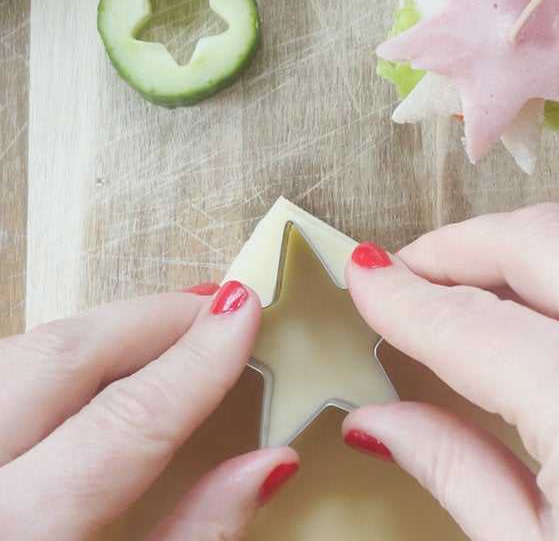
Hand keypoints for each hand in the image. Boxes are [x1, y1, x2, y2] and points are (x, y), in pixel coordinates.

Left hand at [0, 282, 297, 539]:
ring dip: (103, 331)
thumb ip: (197, 540)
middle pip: (62, 358)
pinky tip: (100, 362)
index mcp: (20, 532)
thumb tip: (268, 464)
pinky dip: (58, 357)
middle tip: (218, 306)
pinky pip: (2, 371)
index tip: (243, 313)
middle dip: (151, 320)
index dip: (195, 360)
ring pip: (22, 351)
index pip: (124, 420)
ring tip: (169, 328)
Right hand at [343, 203, 558, 540]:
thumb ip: (454, 470)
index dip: (400, 295)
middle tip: (405, 272)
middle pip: (537, 241)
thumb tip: (381, 421)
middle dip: (458, 245)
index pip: (465, 318)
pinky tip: (530, 322)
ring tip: (460, 296)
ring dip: (515, 259)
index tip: (363, 277)